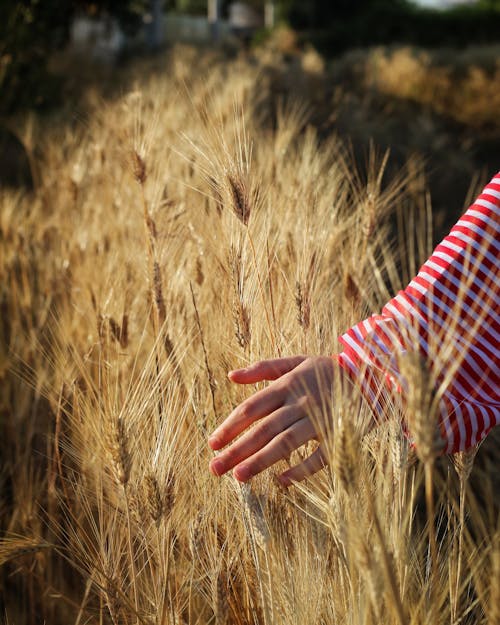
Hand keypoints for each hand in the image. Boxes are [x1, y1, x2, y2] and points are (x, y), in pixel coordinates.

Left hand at [208, 356, 337, 486]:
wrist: (372, 377)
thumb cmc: (327, 371)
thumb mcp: (296, 361)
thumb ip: (263, 368)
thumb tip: (231, 376)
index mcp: (287, 385)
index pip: (252, 407)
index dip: (230, 425)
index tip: (212, 444)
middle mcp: (300, 402)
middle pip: (263, 429)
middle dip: (237, 449)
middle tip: (215, 468)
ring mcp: (319, 419)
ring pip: (286, 442)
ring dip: (261, 460)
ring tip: (239, 477)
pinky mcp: (339, 435)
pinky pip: (320, 456)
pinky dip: (302, 469)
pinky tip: (282, 482)